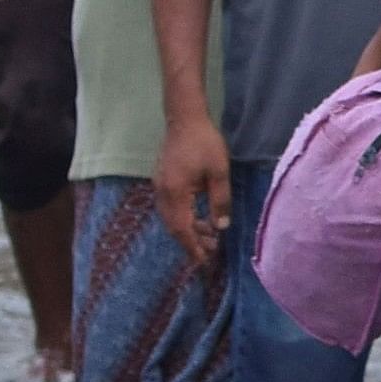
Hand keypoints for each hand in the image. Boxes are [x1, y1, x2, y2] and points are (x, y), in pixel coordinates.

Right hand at [152, 116, 234, 271]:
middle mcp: (162, 194)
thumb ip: (220, 201)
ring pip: (172, 218)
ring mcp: (159, 187)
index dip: (193, 247)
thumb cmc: (205, 143)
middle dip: (192, 241)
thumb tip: (221, 228)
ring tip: (210, 235)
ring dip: (189, 229)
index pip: (182, 229)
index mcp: (175, 193)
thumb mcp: (219, 173)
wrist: (185, 119)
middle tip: (212, 250)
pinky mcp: (162, 181)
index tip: (204, 262)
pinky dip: (184, 217)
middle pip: (174, 227)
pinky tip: (199, 217)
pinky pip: (171, 208)